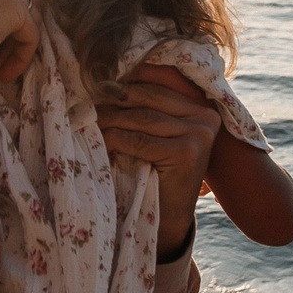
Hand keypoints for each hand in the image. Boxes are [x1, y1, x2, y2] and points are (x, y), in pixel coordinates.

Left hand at [97, 65, 219, 257]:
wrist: (168, 217)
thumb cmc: (157, 171)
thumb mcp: (157, 134)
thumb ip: (147, 106)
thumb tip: (109, 79)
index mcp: (201, 107)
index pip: (161, 81)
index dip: (130, 76)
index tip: (101, 74)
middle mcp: (205, 117)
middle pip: (149, 98)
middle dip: (115, 97)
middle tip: (86, 95)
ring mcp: (199, 134)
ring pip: (141, 118)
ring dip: (109, 118)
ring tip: (87, 117)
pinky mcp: (186, 153)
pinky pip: (139, 140)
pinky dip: (114, 139)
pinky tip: (100, 140)